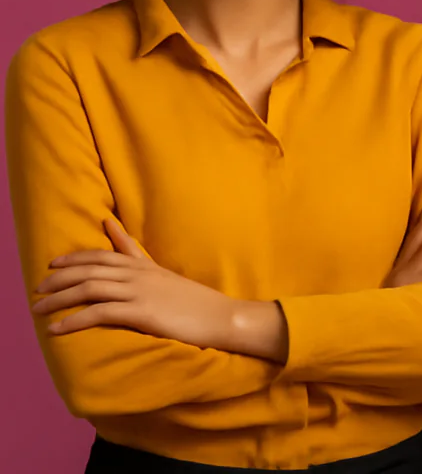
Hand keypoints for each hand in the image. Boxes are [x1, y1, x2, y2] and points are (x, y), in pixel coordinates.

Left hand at [31, 217, 286, 361]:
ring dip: (59, 298)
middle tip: (37, 288)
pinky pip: (99, 313)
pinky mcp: (142, 312)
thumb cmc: (198, 304)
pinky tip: (57, 328)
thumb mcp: (170, 280)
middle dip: (59, 277)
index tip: (53, 262)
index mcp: (147, 267)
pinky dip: (74, 320)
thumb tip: (133, 263)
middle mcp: (140, 275)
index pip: (105, 253)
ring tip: (38, 309)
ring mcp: (141, 292)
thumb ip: (147, 268)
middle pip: (90, 268)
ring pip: (89, 288)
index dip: (76, 257)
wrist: (223, 317)